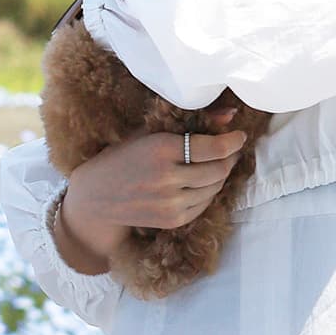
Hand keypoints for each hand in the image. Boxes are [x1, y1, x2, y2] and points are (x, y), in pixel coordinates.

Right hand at [55, 103, 245, 274]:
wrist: (95, 198)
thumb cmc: (121, 158)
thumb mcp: (148, 133)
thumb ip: (191, 122)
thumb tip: (230, 114)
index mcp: (161, 149)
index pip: (213, 148)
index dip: (233, 141)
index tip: (239, 136)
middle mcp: (167, 177)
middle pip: (219, 169)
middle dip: (230, 158)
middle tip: (231, 150)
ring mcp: (171, 202)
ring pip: (215, 188)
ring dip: (221, 175)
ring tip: (217, 164)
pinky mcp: (172, 220)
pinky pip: (205, 204)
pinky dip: (209, 192)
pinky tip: (202, 182)